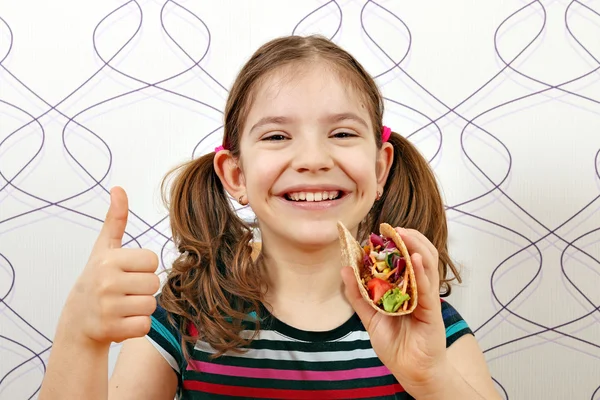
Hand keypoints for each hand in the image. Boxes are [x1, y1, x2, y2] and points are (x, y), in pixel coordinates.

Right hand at [63, 187, 159, 344]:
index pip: (152, 260)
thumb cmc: (96, 278)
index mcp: (109, 260)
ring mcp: (108, 308)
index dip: (144, 268)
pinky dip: (137, 326)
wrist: (77, 320)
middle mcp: (107, 283)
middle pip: (154, 283)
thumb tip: (119, 188)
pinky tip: (122, 321)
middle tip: (125, 291)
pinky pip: (145, 326)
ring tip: (123, 306)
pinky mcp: (112, 330)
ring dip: (141, 308)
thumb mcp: (104, 248)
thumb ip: (115, 219)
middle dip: (144, 288)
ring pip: (151, 305)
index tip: (128, 272)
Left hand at [341, 228, 446, 394]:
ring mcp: (427, 299)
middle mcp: (419, 289)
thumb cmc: (395, 345)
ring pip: (428, 266)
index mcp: (406, 288)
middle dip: (409, 238)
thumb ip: (359, 295)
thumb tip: (344, 269)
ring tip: (404, 234)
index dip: (396, 243)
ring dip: (417, 247)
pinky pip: (428, 288)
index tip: (380, 231)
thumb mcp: (370, 317)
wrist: (411, 372)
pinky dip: (422, 272)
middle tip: (392, 228)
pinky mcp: (432, 312)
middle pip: (420, 255)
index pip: (405, 258)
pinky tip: (416, 259)